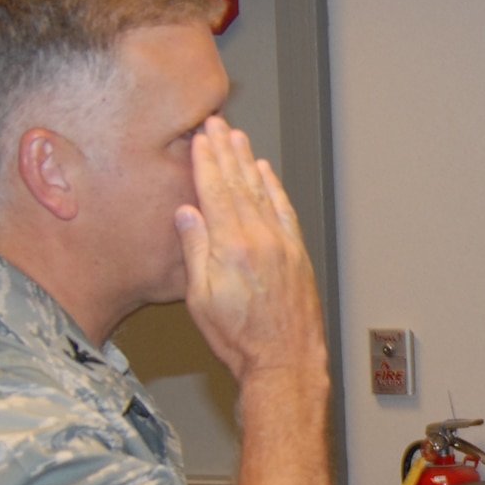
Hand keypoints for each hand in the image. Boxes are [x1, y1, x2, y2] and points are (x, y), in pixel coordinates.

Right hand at [175, 117, 325, 383]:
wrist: (285, 361)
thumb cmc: (240, 339)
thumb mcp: (200, 299)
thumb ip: (194, 251)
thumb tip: (186, 213)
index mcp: (232, 247)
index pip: (215, 191)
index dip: (206, 161)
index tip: (200, 138)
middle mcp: (261, 239)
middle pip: (239, 184)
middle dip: (226, 151)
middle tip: (218, 123)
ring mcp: (283, 245)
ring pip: (263, 193)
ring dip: (249, 162)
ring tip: (239, 138)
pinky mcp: (298, 255)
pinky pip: (285, 211)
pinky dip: (275, 189)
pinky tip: (267, 174)